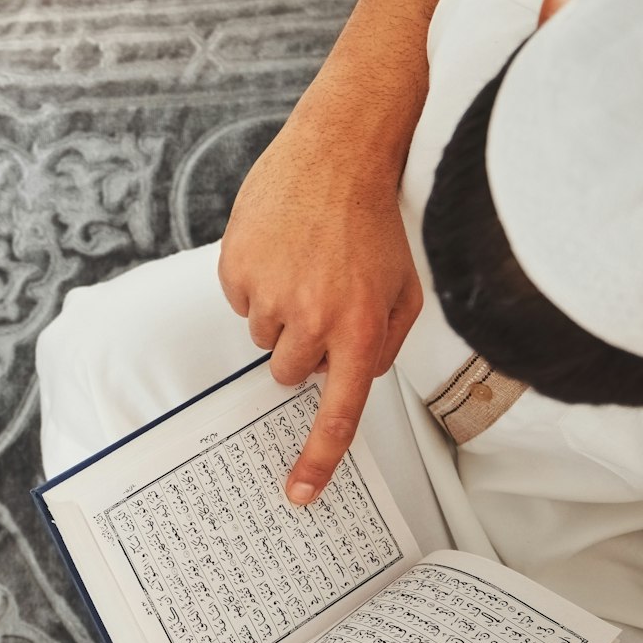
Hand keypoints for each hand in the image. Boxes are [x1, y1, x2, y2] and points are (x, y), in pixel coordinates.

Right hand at [217, 104, 423, 504]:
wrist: (339, 150)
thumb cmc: (373, 217)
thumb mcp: (405, 287)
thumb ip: (384, 342)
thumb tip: (355, 374)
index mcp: (360, 328)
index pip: (337, 411)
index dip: (316, 459)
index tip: (298, 492)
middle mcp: (313, 318)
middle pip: (288, 372)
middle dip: (303, 347)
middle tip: (321, 299)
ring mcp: (270, 294)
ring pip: (263, 336)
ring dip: (280, 312)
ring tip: (303, 263)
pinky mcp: (237, 269)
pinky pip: (240, 301)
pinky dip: (257, 282)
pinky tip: (281, 247)